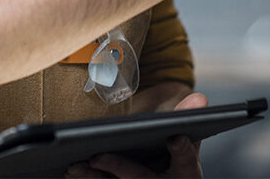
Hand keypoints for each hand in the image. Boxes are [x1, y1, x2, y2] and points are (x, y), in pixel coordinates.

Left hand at [65, 93, 206, 178]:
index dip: (182, 150)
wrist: (166, 175)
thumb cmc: (171, 151)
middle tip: (98, 156)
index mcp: (186, 171)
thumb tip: (200, 98)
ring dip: (95, 178)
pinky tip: (69, 169)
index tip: (176, 137)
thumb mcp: (182, 134)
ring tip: (75, 165)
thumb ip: (184, 117)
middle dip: (120, 168)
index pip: (187, 161)